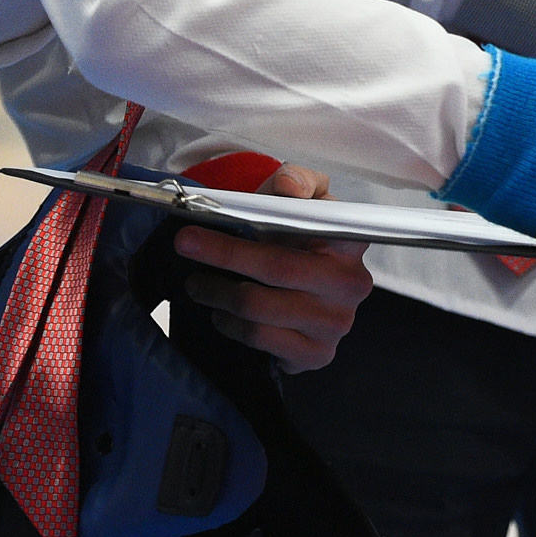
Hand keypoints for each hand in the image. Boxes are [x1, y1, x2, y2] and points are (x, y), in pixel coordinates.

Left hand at [175, 164, 373, 372]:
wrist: (302, 290)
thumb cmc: (296, 242)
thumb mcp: (297, 204)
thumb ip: (296, 182)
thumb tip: (289, 186)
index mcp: (350, 241)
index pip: (310, 229)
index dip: (261, 226)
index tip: (199, 227)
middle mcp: (351, 283)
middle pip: (278, 269)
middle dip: (223, 256)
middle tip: (184, 247)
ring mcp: (337, 323)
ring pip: (262, 309)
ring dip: (218, 295)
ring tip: (198, 285)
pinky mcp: (318, 354)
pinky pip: (262, 340)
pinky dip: (231, 326)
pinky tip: (222, 314)